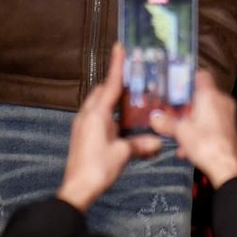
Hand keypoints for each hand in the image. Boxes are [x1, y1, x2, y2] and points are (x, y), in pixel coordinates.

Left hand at [57, 45, 160, 210]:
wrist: (77, 189)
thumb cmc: (98, 168)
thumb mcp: (123, 154)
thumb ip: (141, 144)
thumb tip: (159, 142)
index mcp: (97, 114)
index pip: (110, 84)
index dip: (117, 65)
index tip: (120, 47)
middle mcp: (87, 115)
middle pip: (101, 91)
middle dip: (115, 83)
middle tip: (133, 79)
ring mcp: (82, 125)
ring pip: (97, 104)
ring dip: (111, 99)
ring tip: (129, 99)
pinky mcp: (82, 136)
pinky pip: (95, 115)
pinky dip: (107, 112)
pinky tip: (119, 122)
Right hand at [150, 71, 236, 186]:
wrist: (227, 167)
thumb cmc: (206, 144)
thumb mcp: (180, 132)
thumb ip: (166, 122)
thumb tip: (155, 118)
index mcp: (210, 95)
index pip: (201, 75)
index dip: (188, 79)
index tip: (175, 87)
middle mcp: (222, 101)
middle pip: (201, 96)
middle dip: (186, 107)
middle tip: (172, 114)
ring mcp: (228, 115)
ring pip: (205, 113)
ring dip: (191, 123)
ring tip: (177, 136)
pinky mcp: (229, 129)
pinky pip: (211, 125)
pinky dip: (199, 133)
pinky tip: (187, 149)